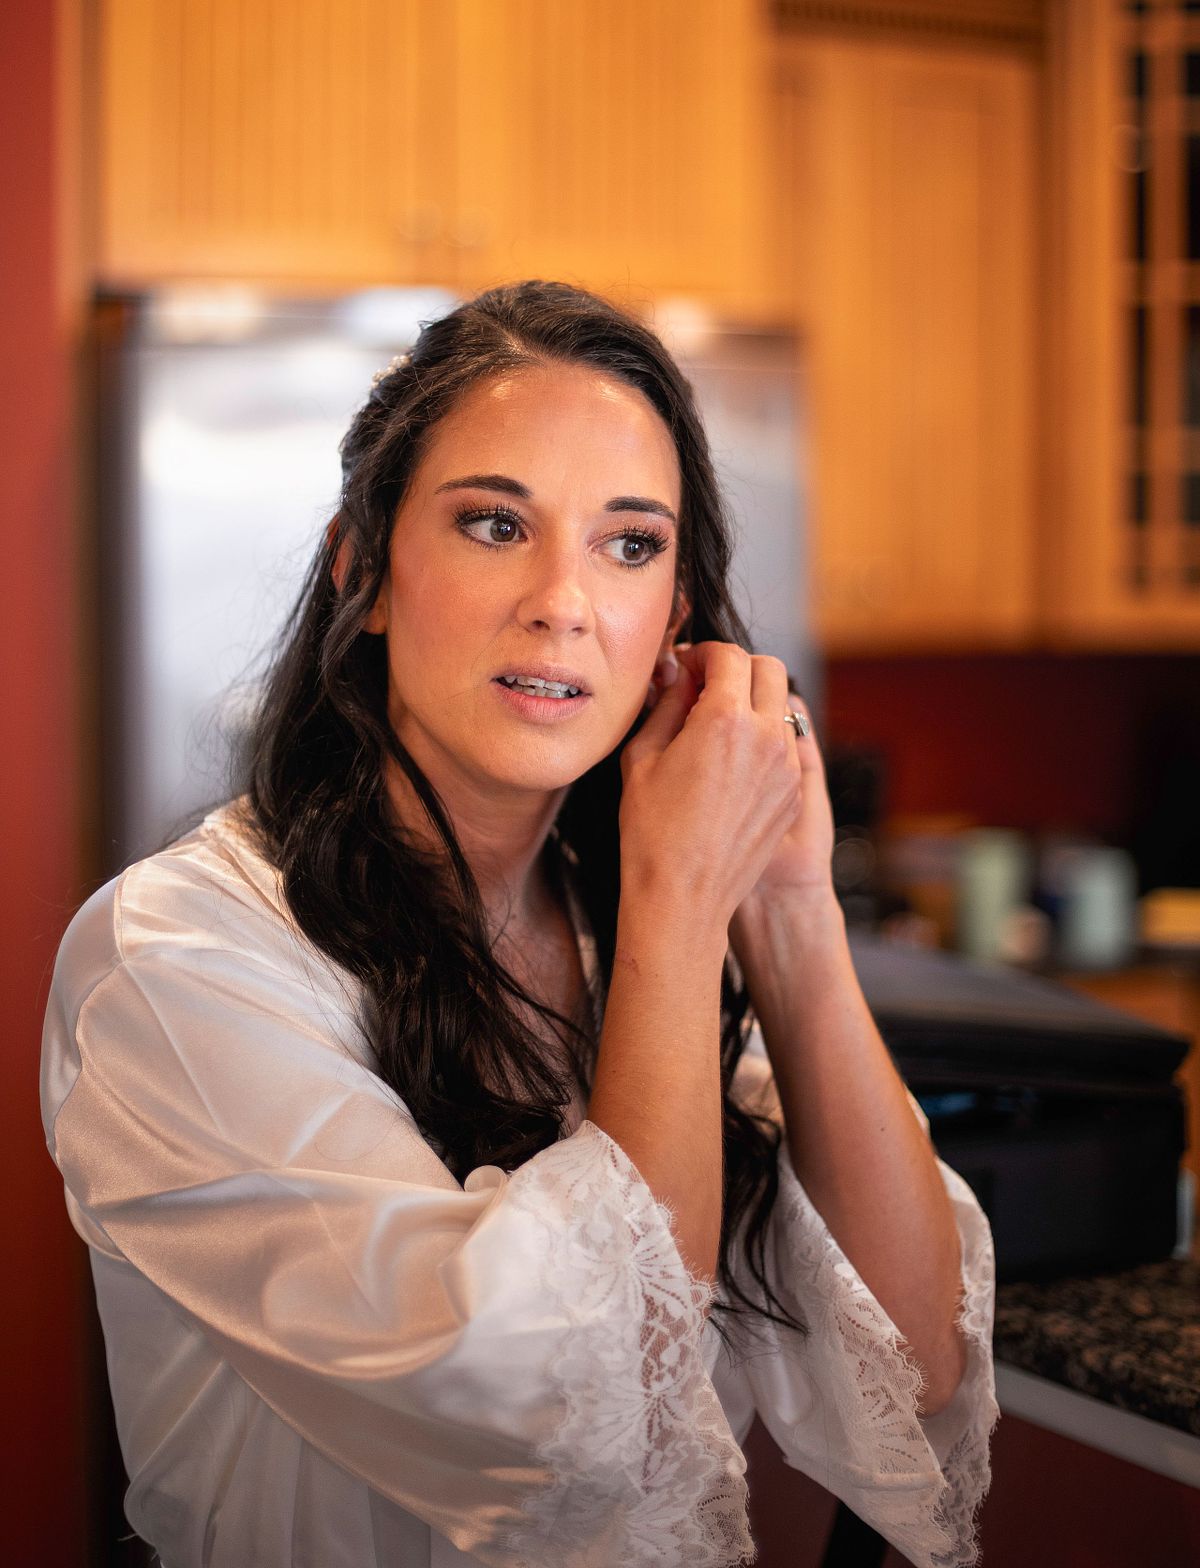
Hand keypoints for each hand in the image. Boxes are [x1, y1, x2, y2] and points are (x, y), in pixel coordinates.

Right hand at [672, 644, 835, 914]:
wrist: (684, 897)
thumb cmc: (653, 833)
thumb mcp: (642, 757)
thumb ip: (665, 705)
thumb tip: (677, 677)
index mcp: (725, 720)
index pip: (728, 656)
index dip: (702, 654)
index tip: (685, 668)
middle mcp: (766, 736)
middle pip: (768, 669)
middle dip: (737, 668)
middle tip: (706, 686)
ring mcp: (786, 766)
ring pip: (781, 706)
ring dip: (753, 702)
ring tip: (717, 726)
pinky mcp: (793, 793)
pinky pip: (785, 745)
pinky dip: (763, 738)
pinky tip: (730, 763)